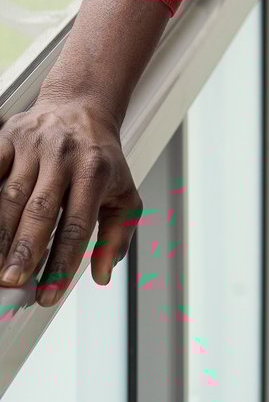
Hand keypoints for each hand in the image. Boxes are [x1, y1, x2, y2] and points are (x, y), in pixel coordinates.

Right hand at [0, 92, 143, 307]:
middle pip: (40, 210)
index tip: (48, 295)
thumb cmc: (100, 157)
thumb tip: (102, 274)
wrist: (82, 106)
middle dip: (25, 249)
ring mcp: (34, 145)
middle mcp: (64, 156)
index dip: (62, 262)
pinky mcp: (9, 137)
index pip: (78, 224)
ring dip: (0, 234)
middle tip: (11, 281)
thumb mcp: (123, 192)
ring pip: (9, 194)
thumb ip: (117, 236)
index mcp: (95, 171)